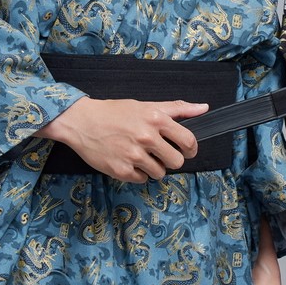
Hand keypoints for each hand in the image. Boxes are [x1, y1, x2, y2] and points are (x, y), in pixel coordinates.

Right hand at [39, 95, 207, 181]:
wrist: (82, 122)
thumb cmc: (115, 112)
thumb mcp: (146, 106)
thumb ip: (177, 108)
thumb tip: (203, 108)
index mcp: (156, 119)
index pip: (188, 141)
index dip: (191, 149)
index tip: (186, 151)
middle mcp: (146, 138)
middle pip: (176, 162)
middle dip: (171, 159)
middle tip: (160, 154)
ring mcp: (134, 156)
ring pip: (159, 173)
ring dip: (153, 167)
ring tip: (140, 156)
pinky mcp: (122, 170)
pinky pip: (142, 179)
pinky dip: (137, 173)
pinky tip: (128, 161)